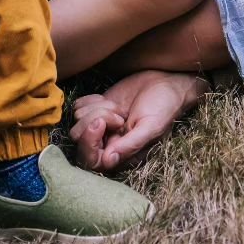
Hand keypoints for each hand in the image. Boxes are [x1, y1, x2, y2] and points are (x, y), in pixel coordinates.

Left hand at [69, 69, 208, 170]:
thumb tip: (108, 161)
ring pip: (77, 121)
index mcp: (121, 154)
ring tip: (118, 107)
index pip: (91, 160)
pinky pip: (78, 107)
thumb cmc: (164, 106)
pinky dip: (90, 100)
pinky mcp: (96, 108)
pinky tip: (108, 99)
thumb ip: (130, 144)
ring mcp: (100, 125)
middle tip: (117, 113)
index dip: (89, 143)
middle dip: (93, 122)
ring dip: (96, 109)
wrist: (166, 82)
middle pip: (79, 139)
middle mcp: (107, 143)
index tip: (99, 123)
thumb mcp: (152, 127)